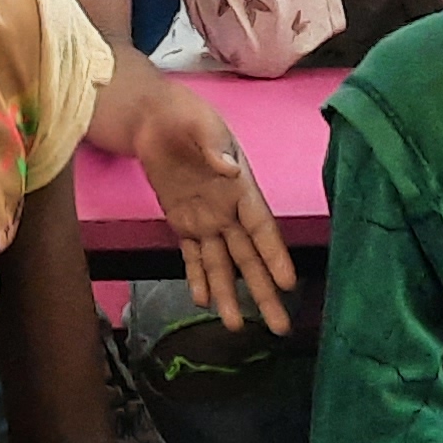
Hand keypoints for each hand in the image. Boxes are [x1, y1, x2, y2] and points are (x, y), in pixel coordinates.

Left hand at [133, 81, 300, 334]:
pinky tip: (203, 300)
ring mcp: (206, 220)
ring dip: (228, 293)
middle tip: (279, 326)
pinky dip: (197, 277)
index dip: (275, 255)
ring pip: (221, 264)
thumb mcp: (202, 123)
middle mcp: (229, 212)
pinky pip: (192, 255)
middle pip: (249, 257)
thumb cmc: (186, 116)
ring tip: (234, 325)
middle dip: (263, 291)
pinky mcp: (182, 222)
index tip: (288, 283)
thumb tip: (228, 168)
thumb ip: (214, 145)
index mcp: (242, 189)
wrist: (154, 118)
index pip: (262, 229)